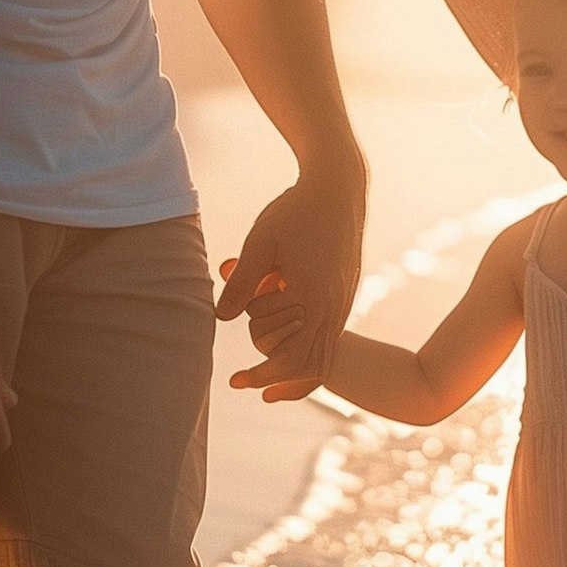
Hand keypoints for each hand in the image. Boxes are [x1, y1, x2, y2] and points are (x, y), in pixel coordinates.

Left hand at [217, 150, 366, 403]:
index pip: (293, 362)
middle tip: (244, 379)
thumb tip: (221, 319)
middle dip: (278, 379)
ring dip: (292, 363)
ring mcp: (344, 301)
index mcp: (316, 300)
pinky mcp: (345, 291)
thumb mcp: (259, 244)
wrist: (339, 186)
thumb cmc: (296, 211)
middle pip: (312, 368)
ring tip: (260, 364)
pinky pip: (328, 333)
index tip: (237, 380)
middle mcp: (336, 307)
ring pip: (324, 354)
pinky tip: (281, 334)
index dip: (264, 377)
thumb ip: (241, 284)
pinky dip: (304, 343)